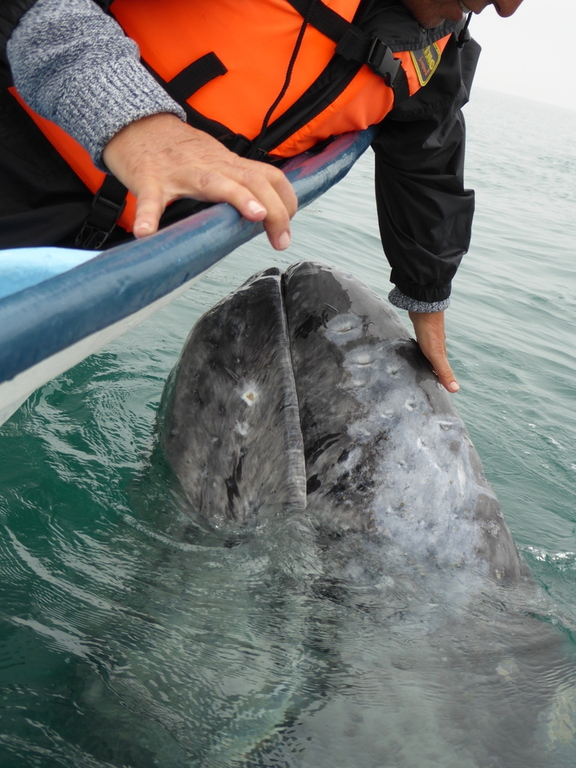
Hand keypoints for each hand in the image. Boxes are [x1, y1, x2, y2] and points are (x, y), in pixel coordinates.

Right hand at [102, 113, 297, 248]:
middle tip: (282, 241)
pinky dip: (147, 215)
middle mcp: (210, 167)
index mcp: (227, 165)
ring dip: (238, 198)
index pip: (269, 177)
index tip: (287, 231)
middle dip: (275, 210)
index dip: (286, 201)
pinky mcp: (148, 179)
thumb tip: (263, 212)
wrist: (135, 123)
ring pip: (213, 182)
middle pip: (253, 181)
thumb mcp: (215, 162)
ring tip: (255, 216)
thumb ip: (237, 183)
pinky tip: (146, 232)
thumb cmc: (177, 151)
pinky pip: (149, 198)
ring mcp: (180, 173)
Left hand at [408, 310, 458, 392]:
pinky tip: (409, 356)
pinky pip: (418, 348)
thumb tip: (455, 389)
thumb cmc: (429, 332)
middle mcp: (436, 349)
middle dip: (429, 374)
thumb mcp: (436, 355)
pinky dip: (416, 354)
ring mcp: (428, 341)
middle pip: (433, 365)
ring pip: (426, 357)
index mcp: (441, 355)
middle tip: (420, 385)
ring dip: (422, 364)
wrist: (423, 309)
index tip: (433, 393)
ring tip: (414, 373)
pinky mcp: (420, 335)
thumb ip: (444, 371)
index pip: (441, 373)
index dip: (439, 383)